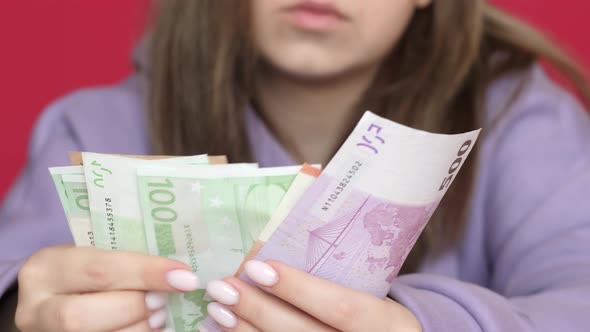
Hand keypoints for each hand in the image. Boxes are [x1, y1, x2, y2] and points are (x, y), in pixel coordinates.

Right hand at [15, 245, 199, 331]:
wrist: (55, 299)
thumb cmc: (85, 273)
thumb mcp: (95, 257)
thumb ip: (127, 264)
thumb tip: (179, 274)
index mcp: (46, 269)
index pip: (99, 269)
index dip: (146, 273)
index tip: (184, 277)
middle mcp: (35, 308)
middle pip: (82, 316)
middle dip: (134, 308)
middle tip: (162, 302)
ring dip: (138, 329)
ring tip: (159, 317)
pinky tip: (156, 331)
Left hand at [205, 260, 421, 331]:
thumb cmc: (376, 313)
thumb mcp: (373, 293)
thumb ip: (336, 275)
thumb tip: (275, 236)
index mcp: (389, 323)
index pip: (340, 307)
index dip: (297, 288)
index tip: (256, 267)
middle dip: (259, 311)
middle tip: (222, 287)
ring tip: (216, 309)